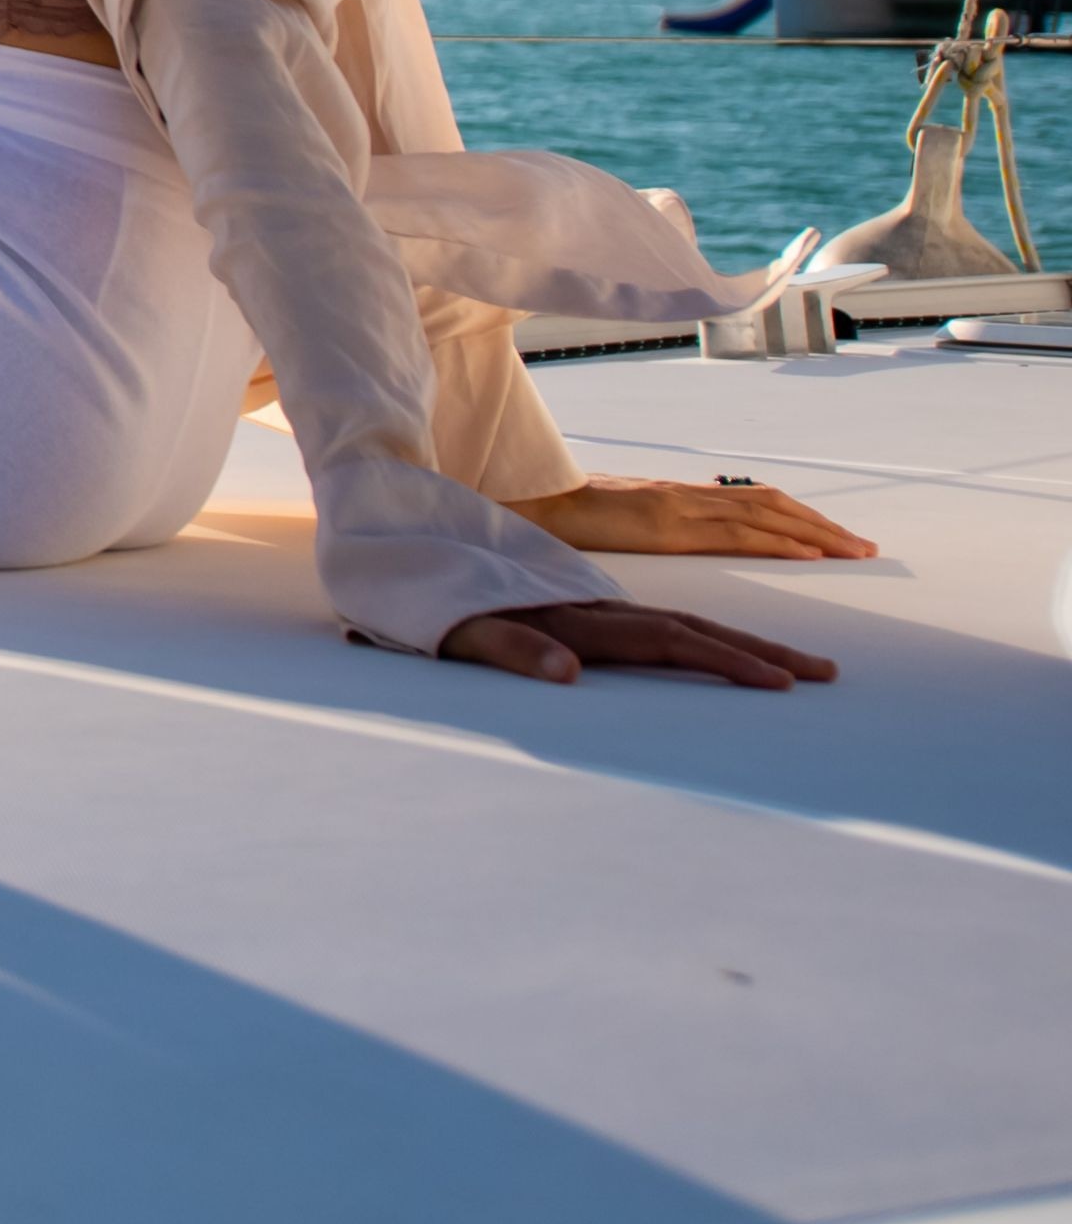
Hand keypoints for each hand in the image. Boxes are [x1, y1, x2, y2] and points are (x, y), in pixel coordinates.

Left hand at [441, 601, 836, 688]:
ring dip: (744, 635)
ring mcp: (590, 603)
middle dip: (761, 649)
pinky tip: (727, 642)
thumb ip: (511, 645)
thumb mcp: (458, 628)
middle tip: (824, 672)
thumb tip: (569, 672)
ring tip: (802, 659)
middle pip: (693, 625)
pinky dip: (706, 627)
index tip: (779, 683)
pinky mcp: (581, 607)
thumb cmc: (427, 596)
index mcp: (575, 615)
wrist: (400, 540)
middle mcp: (593, 605)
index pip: (668, 639)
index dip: (724, 660)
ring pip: (685, 616)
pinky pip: (660, 616)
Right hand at [507, 473, 875, 560]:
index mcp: (676, 497)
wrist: (525, 506)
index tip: (834, 536)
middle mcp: (684, 495)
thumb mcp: (619, 522)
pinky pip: (734, 532)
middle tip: (866, 547)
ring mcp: (676, 506)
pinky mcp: (664, 525)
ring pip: (762, 514)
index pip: (752, 501)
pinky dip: (778, 539)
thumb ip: (654, 527)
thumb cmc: (564, 519)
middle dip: (821, 525)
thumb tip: (678, 539)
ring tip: (855, 551)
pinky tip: (809, 554)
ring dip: (816, 532)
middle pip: (769, 504)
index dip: (797, 516)